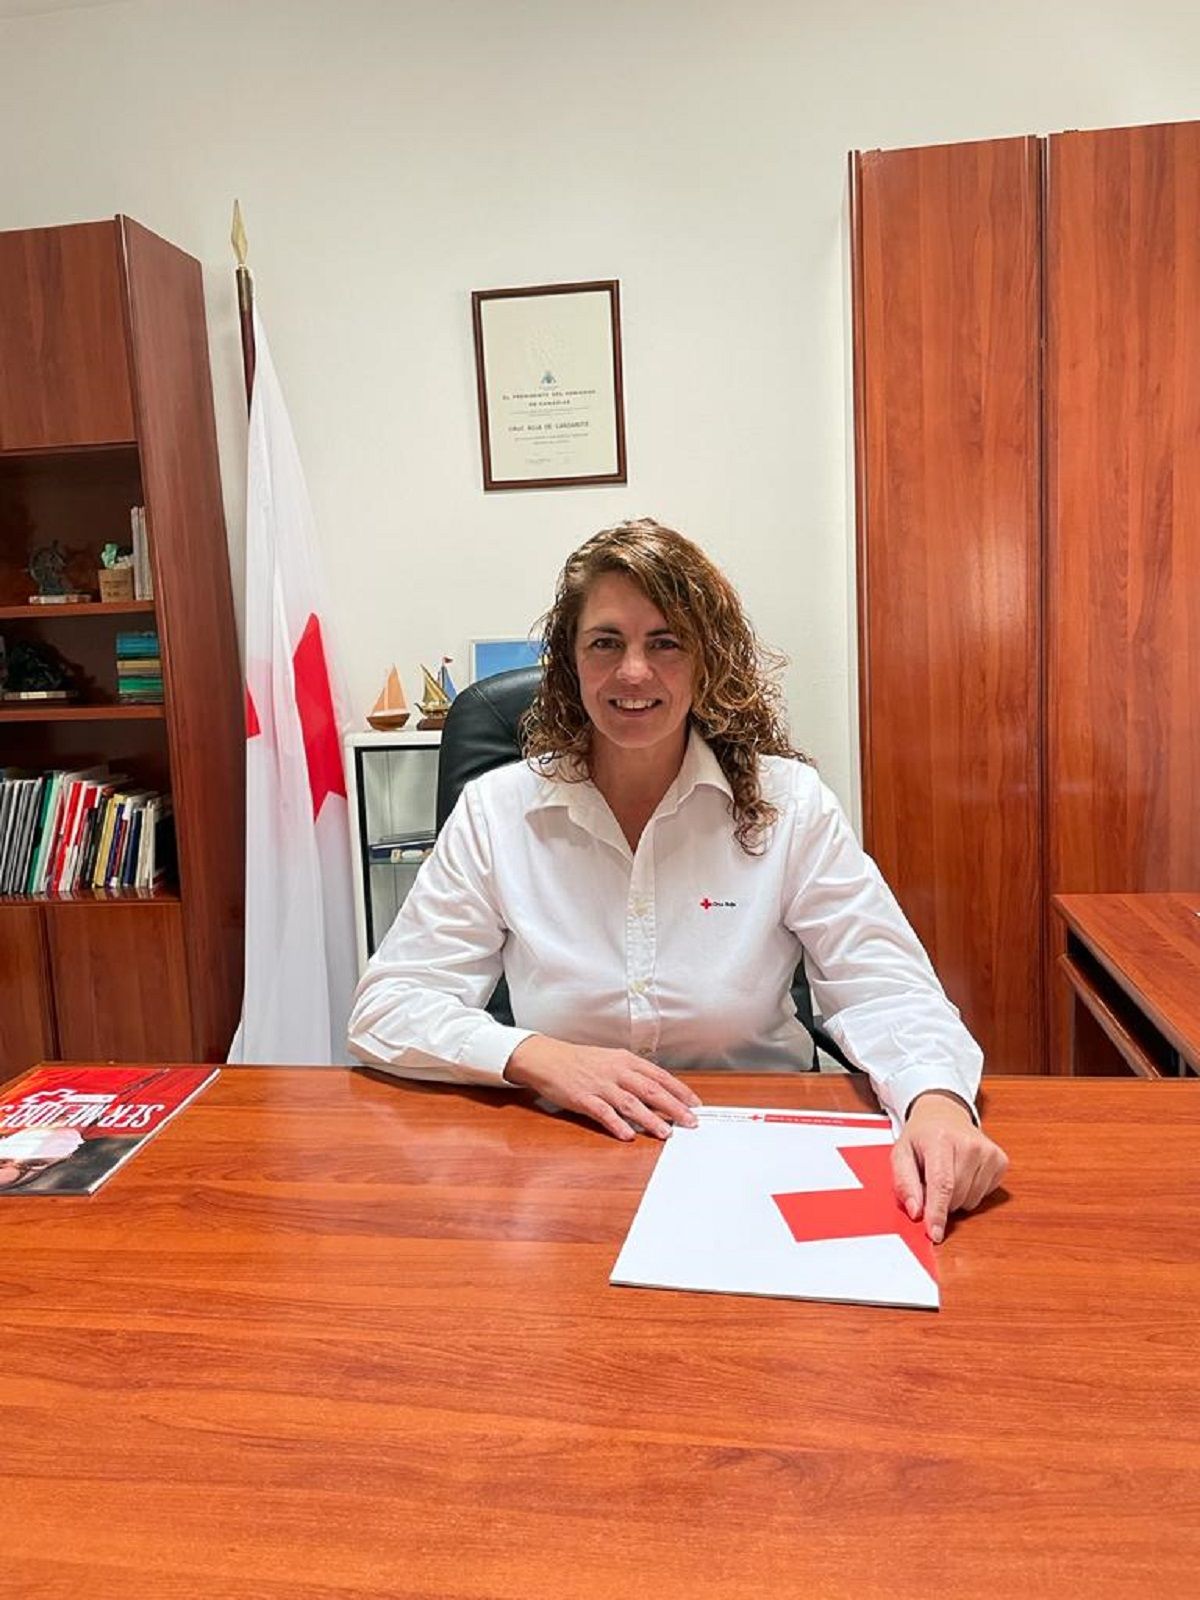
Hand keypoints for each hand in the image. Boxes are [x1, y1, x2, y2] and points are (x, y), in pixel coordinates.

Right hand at [504, 1036, 701, 1140]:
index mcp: (626, 1060)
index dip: (679, 1090)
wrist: (547, 1058)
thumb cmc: (582, 1061)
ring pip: (630, 1102)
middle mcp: (616, 1071)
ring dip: (650, 1119)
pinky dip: (617, 1124)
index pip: (659, 1076)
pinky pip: (603, 1112)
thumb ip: (634, 1074)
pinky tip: (628, 1135)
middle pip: (651, 1089)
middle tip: (690, 1122)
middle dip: (673, 1107)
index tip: (695, 1104)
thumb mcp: (612, 1060)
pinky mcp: (583, 1097)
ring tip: (665, 1132)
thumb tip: (660, 1092)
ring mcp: (599, 1084)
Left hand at [891, 1090, 1008, 1243]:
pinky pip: (984, 1196)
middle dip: (940, 1201)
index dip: (938, 1212)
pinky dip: (971, 1192)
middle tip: (930, 1180)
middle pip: (956, 1196)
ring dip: (955, 1198)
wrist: (945, 1113)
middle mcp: (969, 1143)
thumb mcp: (900, 1153)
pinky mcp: (1000, 1160)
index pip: (942, 1183)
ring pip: (971, 1201)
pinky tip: (963, 1172)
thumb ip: (904, 1183)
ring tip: (948, 1173)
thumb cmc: (922, 1136)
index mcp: (940, 1139)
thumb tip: (915, 1211)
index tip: (935, 1233)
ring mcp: (988, 1152)